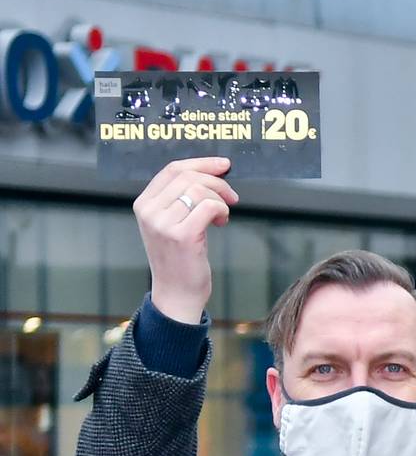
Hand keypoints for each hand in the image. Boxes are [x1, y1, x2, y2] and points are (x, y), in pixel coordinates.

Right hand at [133, 158, 236, 323]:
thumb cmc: (180, 257)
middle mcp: (149, 211)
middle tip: (231, 197)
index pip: (172, 169)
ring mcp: (163, 223)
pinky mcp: (182, 235)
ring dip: (221, 199)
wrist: (176, 292)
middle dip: (217, 182)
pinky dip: (222, 210)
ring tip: (223, 215)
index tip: (223, 165)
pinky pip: (210, 206)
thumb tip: (213, 170)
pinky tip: (222, 223)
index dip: (201, 163)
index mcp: (144, 203)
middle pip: (188, 176)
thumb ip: (181, 198)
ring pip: (200, 189)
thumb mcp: (172, 222)